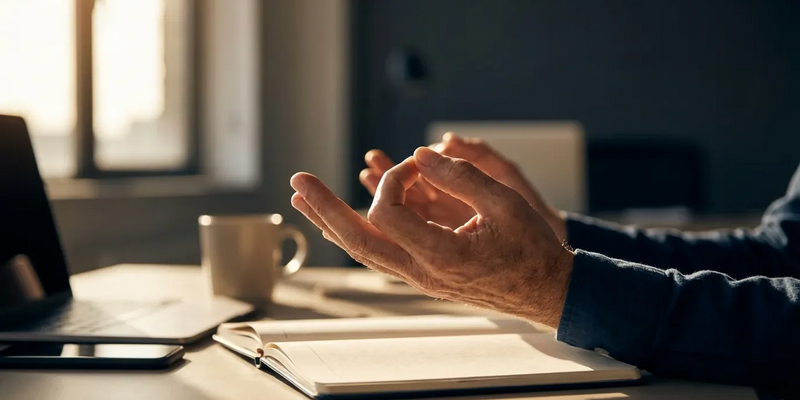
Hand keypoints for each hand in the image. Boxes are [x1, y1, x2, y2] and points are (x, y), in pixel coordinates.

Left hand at [291, 147, 573, 326]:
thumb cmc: (532, 248)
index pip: (387, 211)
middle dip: (325, 208)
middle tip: (298, 181)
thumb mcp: (505, 202)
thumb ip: (460, 175)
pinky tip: (337, 222)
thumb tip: (419, 154)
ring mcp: (419, 278)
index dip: (394, 177)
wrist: (545, 291)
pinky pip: (378, 255)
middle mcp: (423, 271)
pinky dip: (354, 234)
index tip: (419, 163)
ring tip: (303, 199)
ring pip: (363, 251)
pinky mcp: (422, 275)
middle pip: (357, 239)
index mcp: (442, 254)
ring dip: (331, 222)